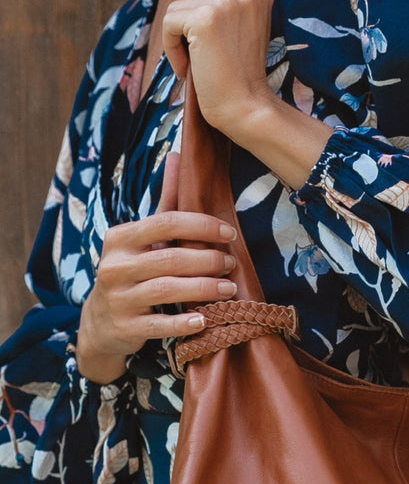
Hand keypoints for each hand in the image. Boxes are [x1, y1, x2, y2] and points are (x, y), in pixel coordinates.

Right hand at [76, 153, 238, 383]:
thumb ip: (165, 201)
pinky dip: (183, 322)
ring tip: (229, 288)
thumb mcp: (143, 237)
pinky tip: (205, 320)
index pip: (166, 222)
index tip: (230, 233)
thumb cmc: (133, 270)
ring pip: (167, 289)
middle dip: (208, 260)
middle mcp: (115, 265)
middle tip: (231, 263)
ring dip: (204, 288)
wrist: (101, 322)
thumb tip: (178, 156)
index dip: (202, 226)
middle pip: (170, 257)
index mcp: (121, 238)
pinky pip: (158, 324)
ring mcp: (118, 298)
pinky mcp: (125, 327)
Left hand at [162, 0, 333, 189]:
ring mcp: (226, 0)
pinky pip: (169, 22)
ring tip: (198, 61)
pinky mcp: (205, 18)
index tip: (200, 21)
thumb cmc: (240, 71)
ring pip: (177, 5)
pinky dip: (171, 47)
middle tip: (201, 50)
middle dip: (186, 19)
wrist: (245, 106)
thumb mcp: (245, 21)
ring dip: (178, 36)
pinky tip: (188, 67)